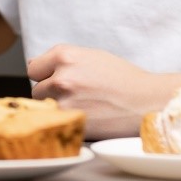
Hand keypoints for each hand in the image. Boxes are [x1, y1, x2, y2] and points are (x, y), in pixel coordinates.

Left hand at [27, 45, 164, 139]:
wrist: (146, 101)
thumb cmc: (122, 78)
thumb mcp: (90, 56)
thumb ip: (63, 61)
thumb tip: (38, 68)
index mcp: (64, 56)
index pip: (34, 68)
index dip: (45, 75)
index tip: (55, 79)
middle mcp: (61, 77)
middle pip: (37, 89)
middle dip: (51, 93)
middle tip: (75, 95)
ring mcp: (65, 102)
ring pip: (46, 108)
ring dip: (58, 108)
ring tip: (83, 105)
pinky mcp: (73, 124)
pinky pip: (59, 122)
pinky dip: (67, 122)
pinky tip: (86, 117)